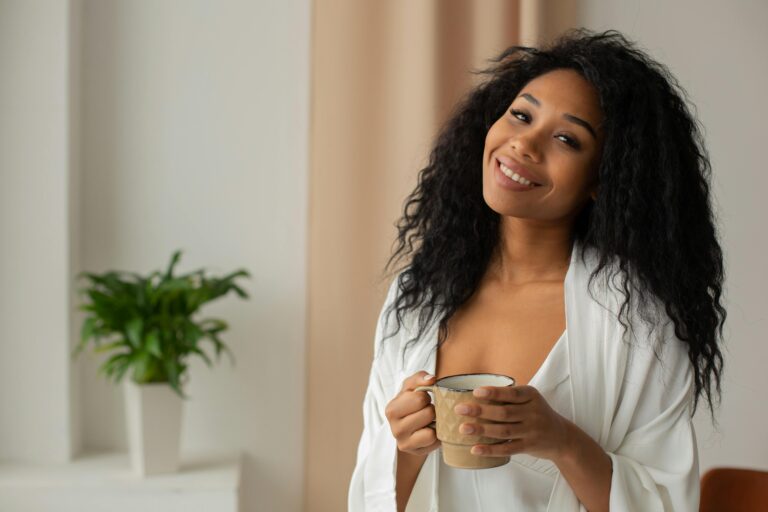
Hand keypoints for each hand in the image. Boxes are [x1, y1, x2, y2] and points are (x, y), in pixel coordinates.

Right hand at [384, 371, 441, 455]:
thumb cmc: (410, 403)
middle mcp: (394, 429)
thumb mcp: (411, 387)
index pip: (420, 398)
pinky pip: (434, 442)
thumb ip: (419, 377)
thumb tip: (431, 379)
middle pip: (428, 414)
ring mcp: (404, 443)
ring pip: (431, 431)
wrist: (407, 428)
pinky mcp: (415, 452)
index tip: (421, 400)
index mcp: (391, 410)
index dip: (426, 397)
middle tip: (426, 411)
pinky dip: (437, 436)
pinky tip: (431, 431)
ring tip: (429, 421)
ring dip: (435, 423)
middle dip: (431, 409)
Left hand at [454, 385, 572, 461]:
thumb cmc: (538, 414)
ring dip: (481, 430)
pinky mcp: (529, 447)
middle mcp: (533, 413)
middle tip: (460, 410)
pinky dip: (490, 450)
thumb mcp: (531, 400)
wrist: (562, 437)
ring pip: (503, 431)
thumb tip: (476, 393)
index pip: (511, 393)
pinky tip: (475, 449)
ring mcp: (532, 431)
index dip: (494, 393)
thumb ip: (510, 396)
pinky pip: (507, 449)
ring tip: (463, 428)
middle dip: (480, 411)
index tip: (476, 392)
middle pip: (504, 413)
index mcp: (532, 396)